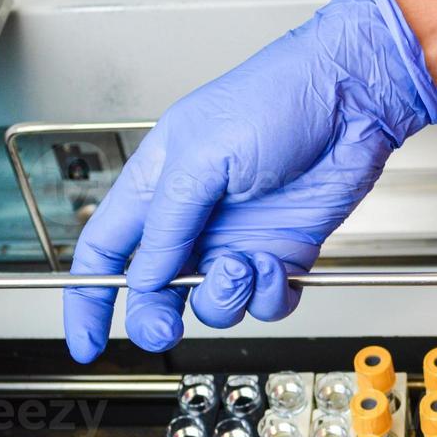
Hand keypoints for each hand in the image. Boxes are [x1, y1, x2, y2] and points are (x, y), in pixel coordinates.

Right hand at [62, 0, 436, 361]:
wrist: (352, 98)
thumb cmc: (278, 96)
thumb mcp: (203, 154)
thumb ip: (168, 220)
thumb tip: (144, 276)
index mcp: (157, 186)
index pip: (104, 250)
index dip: (87, 298)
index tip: (84, 341)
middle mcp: (193, 219)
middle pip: (152, 290)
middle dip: (153, 317)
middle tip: (163, 328)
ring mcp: (238, 239)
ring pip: (211, 303)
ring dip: (222, 298)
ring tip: (242, 265)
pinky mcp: (284, 253)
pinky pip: (264, 301)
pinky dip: (268, 297)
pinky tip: (276, 268)